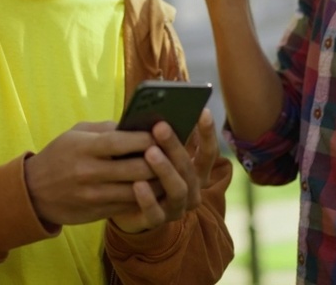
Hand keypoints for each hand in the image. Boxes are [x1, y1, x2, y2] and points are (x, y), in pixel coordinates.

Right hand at [24, 122, 158, 226]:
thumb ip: (106, 129)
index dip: (145, 138)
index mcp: (84, 148)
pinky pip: (128, 205)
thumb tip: (138, 125)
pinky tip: (155, 188)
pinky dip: (144, 197)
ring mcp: (93, 196)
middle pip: (135, 169)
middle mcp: (88, 172)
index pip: (121, 142)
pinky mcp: (96, 212)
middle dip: (159, 162)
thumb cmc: (60, 155)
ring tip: (170, 172)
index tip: (162, 133)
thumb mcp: (76, 134)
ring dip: (157, 182)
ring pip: (136, 191)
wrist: (33, 192)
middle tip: (174, 155)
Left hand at [110, 109, 218, 233]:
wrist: (126, 206)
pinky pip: (155, 213)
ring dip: (165, 169)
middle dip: (175, 146)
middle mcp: (192, 190)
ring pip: (178, 190)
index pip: (209, 152)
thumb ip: (161, 137)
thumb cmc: (144, 169)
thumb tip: (159, 112)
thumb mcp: (156, 151)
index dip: (207, 133)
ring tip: (150, 152)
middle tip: (161, 126)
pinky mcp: (157, 222)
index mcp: (196, 171)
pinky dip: (147, 198)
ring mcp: (177, 208)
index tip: (202, 112)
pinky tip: (137, 183)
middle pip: (190, 168)